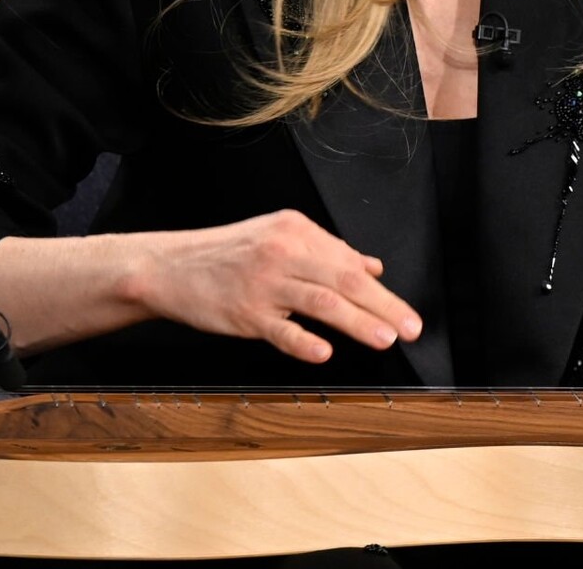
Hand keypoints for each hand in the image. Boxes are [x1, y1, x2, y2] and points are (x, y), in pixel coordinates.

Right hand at [130, 209, 422, 363]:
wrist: (171, 266)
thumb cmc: (229, 254)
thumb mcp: (279, 238)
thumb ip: (327, 251)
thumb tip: (372, 266)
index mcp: (296, 230)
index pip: (348, 261)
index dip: (382, 289)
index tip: (406, 312)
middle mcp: (283, 252)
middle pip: (344, 279)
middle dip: (384, 305)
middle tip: (411, 327)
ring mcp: (264, 284)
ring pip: (321, 302)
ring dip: (358, 322)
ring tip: (386, 338)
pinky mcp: (244, 313)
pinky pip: (279, 330)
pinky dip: (303, 341)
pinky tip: (324, 352)